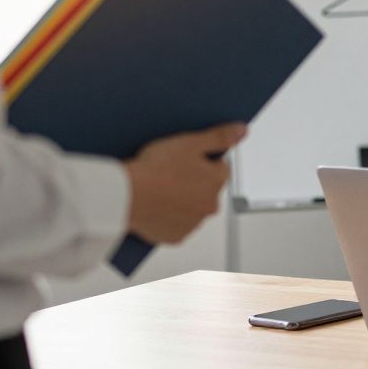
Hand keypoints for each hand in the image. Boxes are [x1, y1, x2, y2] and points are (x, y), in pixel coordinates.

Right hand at [124, 123, 246, 243]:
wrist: (125, 196)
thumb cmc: (156, 169)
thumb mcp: (190, 142)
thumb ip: (219, 136)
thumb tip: (242, 131)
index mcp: (217, 182)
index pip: (219, 167)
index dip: (202, 159)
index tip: (184, 158)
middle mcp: (210, 206)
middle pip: (206, 189)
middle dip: (192, 181)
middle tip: (168, 172)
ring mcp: (193, 224)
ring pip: (190, 208)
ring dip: (180, 200)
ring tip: (158, 189)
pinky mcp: (174, 237)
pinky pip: (174, 225)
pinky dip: (167, 217)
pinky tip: (154, 205)